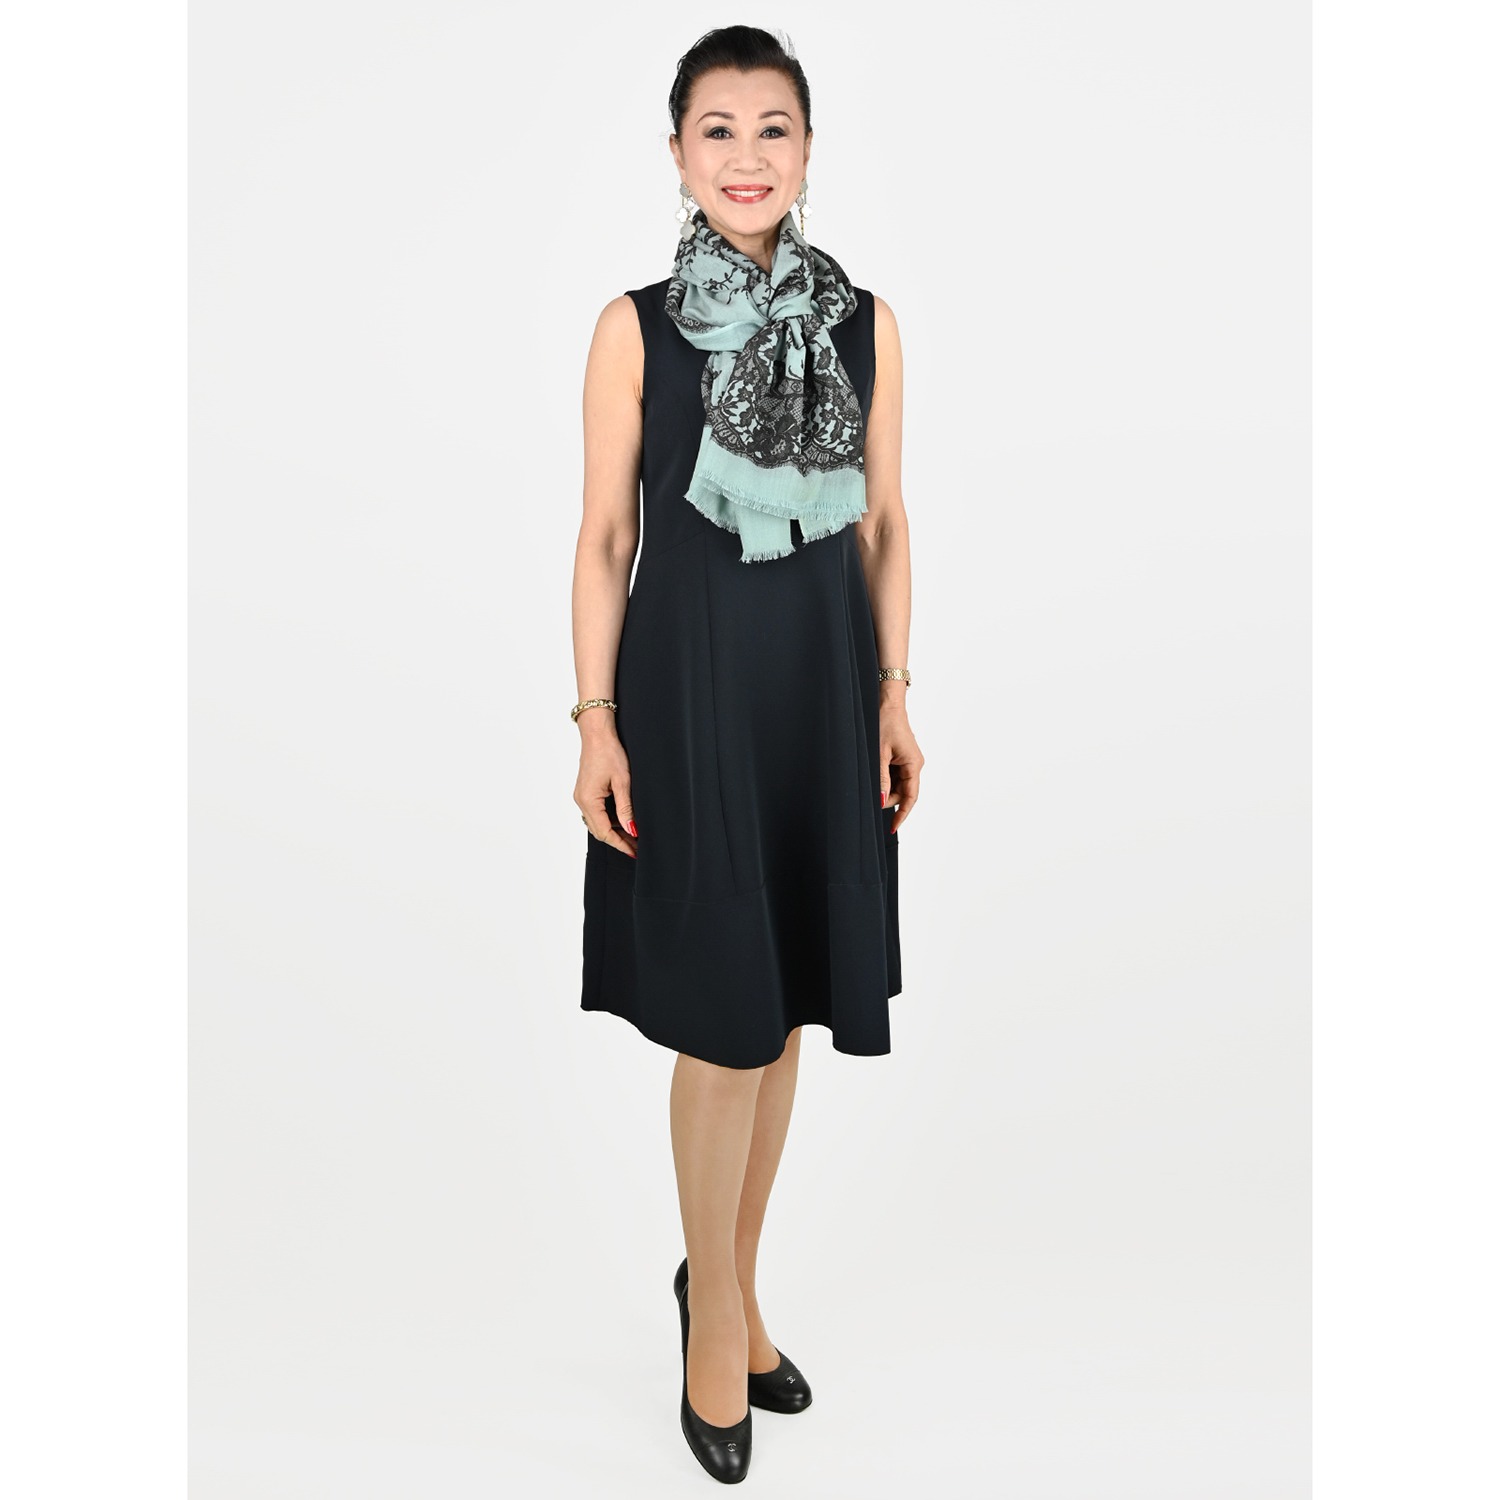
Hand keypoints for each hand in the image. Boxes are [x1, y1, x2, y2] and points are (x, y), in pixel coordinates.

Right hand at [574, 720, 637, 857]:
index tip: (634, 852)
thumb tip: (631, 830)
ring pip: (597, 822)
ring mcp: (582, 796)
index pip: (604, 832)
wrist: (597, 734)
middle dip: (618, 840)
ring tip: (633, 837)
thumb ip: (626, 808)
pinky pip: (595, 813)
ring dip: (614, 831)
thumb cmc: (609, 752)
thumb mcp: (622, 781)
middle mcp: (581, 801)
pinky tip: (622, 821)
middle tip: (637, 848)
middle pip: (599, 830)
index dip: (620, 844)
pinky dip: (608, 820)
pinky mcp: (585, 791)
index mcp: (588, 800)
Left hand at [879, 703, 923, 833]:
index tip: (892, 828)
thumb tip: (881, 800)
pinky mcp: (902, 757)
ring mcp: (909, 760)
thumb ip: (880, 779)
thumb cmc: (884, 722)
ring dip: (884, 787)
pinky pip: (894, 774)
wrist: (887, 703)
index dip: (902, 815)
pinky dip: (884, 778)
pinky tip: (875, 770)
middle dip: (887, 798)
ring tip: (870, 775)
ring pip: (897, 784)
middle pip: (903, 793)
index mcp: (914, 764)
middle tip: (869, 796)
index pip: (910, 797)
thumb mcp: (879, 753)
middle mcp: (914, 764)